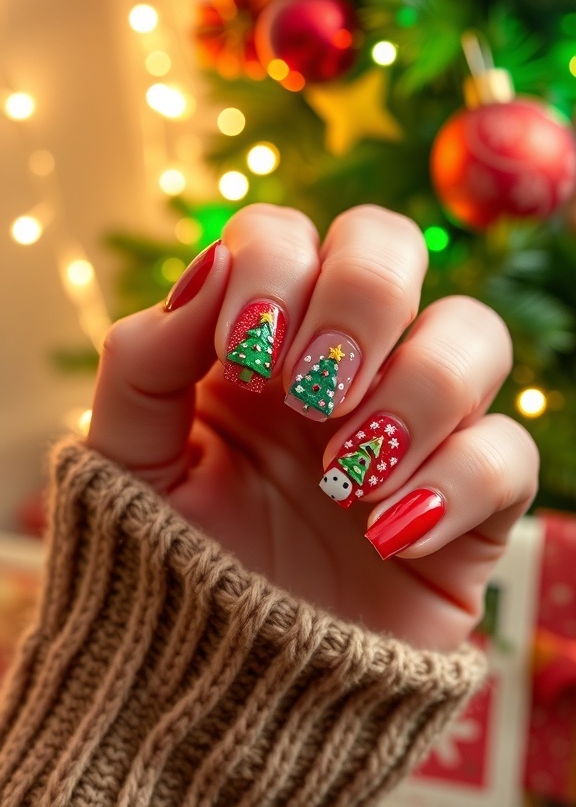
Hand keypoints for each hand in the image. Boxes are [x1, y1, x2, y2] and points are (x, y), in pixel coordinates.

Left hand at [87, 204, 537, 650]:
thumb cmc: (174, 560)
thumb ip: (143, 358)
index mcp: (262, 334)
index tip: (240, 355)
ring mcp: (414, 424)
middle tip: (307, 389)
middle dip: (359, 299)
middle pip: (392, 244)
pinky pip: (508, 454)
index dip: (272, 267)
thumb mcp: (128, 458)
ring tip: (344, 473)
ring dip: (414, 391)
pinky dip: (455, 484)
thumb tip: (208, 267)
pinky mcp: (471, 501)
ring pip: (473, 333)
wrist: (227, 687)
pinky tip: (387, 536)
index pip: (287, 232)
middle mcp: (345, 360)